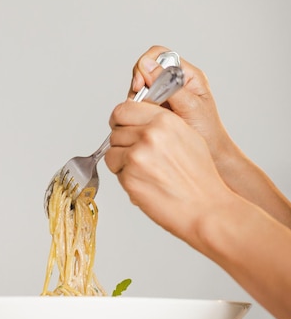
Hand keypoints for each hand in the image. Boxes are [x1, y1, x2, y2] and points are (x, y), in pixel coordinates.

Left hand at [105, 99, 231, 246]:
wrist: (207, 208)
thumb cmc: (200, 177)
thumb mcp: (187, 136)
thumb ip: (160, 124)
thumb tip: (138, 120)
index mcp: (164, 120)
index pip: (123, 109)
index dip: (121, 121)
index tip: (123, 128)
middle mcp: (149, 134)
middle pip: (115, 132)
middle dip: (123, 144)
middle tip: (139, 157)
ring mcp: (137, 156)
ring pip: (112, 152)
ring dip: (122, 162)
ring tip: (146, 172)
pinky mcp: (130, 177)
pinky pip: (116, 173)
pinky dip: (127, 179)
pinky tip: (147, 184)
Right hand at [129, 45, 230, 164]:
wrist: (212, 157)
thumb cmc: (208, 133)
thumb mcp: (191, 106)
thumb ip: (169, 85)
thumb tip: (146, 65)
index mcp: (187, 75)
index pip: (159, 55)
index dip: (146, 65)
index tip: (141, 84)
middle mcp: (174, 82)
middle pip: (145, 70)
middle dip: (139, 84)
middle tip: (139, 101)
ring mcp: (163, 96)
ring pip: (139, 88)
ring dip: (137, 100)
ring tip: (145, 116)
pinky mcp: (156, 110)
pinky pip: (138, 104)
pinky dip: (136, 111)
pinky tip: (143, 122)